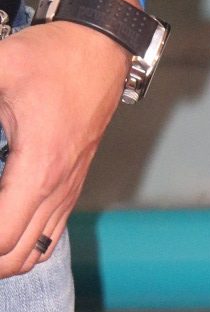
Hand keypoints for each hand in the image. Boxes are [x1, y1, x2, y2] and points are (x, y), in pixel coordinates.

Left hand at [0, 22, 128, 278]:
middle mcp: (57, 191)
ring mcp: (66, 195)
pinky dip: (20, 247)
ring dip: (2, 258)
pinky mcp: (69, 191)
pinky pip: (45, 239)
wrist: (97, 53)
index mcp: (39, 168)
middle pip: (15, 258)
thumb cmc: (50, 58)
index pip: (1, 234)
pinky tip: (1, 231)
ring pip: (32, 255)